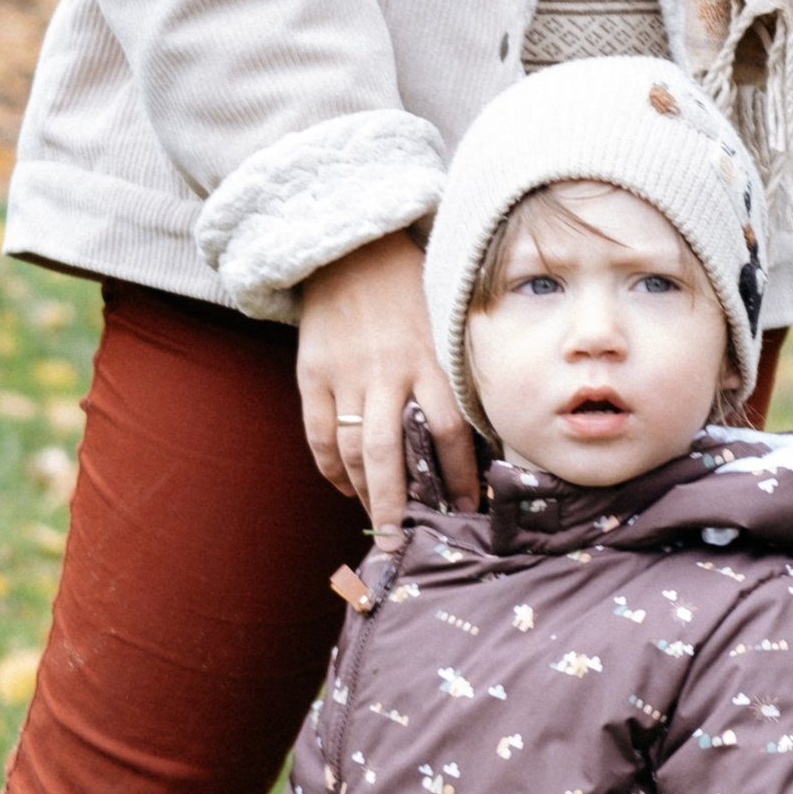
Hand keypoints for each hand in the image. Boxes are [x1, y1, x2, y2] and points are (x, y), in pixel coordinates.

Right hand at [296, 230, 479, 548]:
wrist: (348, 248)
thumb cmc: (408, 289)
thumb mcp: (443, 322)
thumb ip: (455, 372)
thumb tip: (481, 432)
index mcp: (428, 359)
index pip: (449, 431)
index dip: (461, 475)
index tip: (470, 507)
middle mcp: (386, 372)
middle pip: (392, 453)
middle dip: (396, 506)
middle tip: (402, 544)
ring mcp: (344, 375)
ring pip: (353, 450)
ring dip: (364, 492)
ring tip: (379, 522)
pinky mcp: (311, 374)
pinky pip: (318, 434)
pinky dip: (330, 468)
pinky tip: (345, 486)